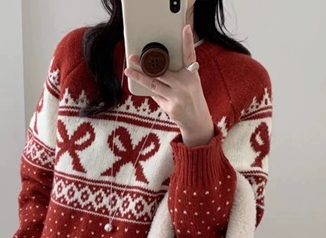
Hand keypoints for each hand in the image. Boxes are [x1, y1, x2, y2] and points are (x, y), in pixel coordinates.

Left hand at [124, 25, 214, 146]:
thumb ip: (176, 75)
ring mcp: (178, 96)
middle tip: (132, 57)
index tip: (184, 28)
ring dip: (139, 77)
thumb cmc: (191, 99)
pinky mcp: (171, 107)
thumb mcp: (190, 83)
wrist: (197, 121)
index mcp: (192, 75)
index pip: (189, 54)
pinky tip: (143, 87)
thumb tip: (154, 69)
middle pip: (162, 70)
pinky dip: (150, 91)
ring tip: (128, 70)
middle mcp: (186, 83)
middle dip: (146, 63)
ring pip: (154, 84)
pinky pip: (156, 96)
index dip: (187, 41)